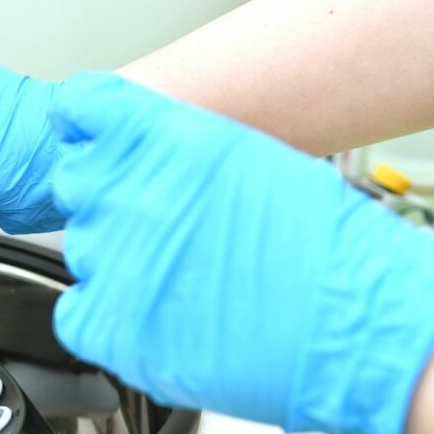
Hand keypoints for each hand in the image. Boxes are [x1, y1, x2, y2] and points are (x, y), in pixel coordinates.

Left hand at [49, 72, 433, 433]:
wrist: (357, 322)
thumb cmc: (319, 241)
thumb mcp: (242, 156)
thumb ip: (171, 145)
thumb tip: (130, 151)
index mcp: (161, 136)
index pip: (78, 108)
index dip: (86, 130)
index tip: (93, 144)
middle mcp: (126, 191)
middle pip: (76, 185)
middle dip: (109, 200)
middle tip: (158, 226)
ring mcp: (112, 260)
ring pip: (83, 249)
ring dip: (118, 260)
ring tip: (180, 278)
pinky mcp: (111, 325)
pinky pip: (76, 312)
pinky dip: (105, 316)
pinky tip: (154, 313)